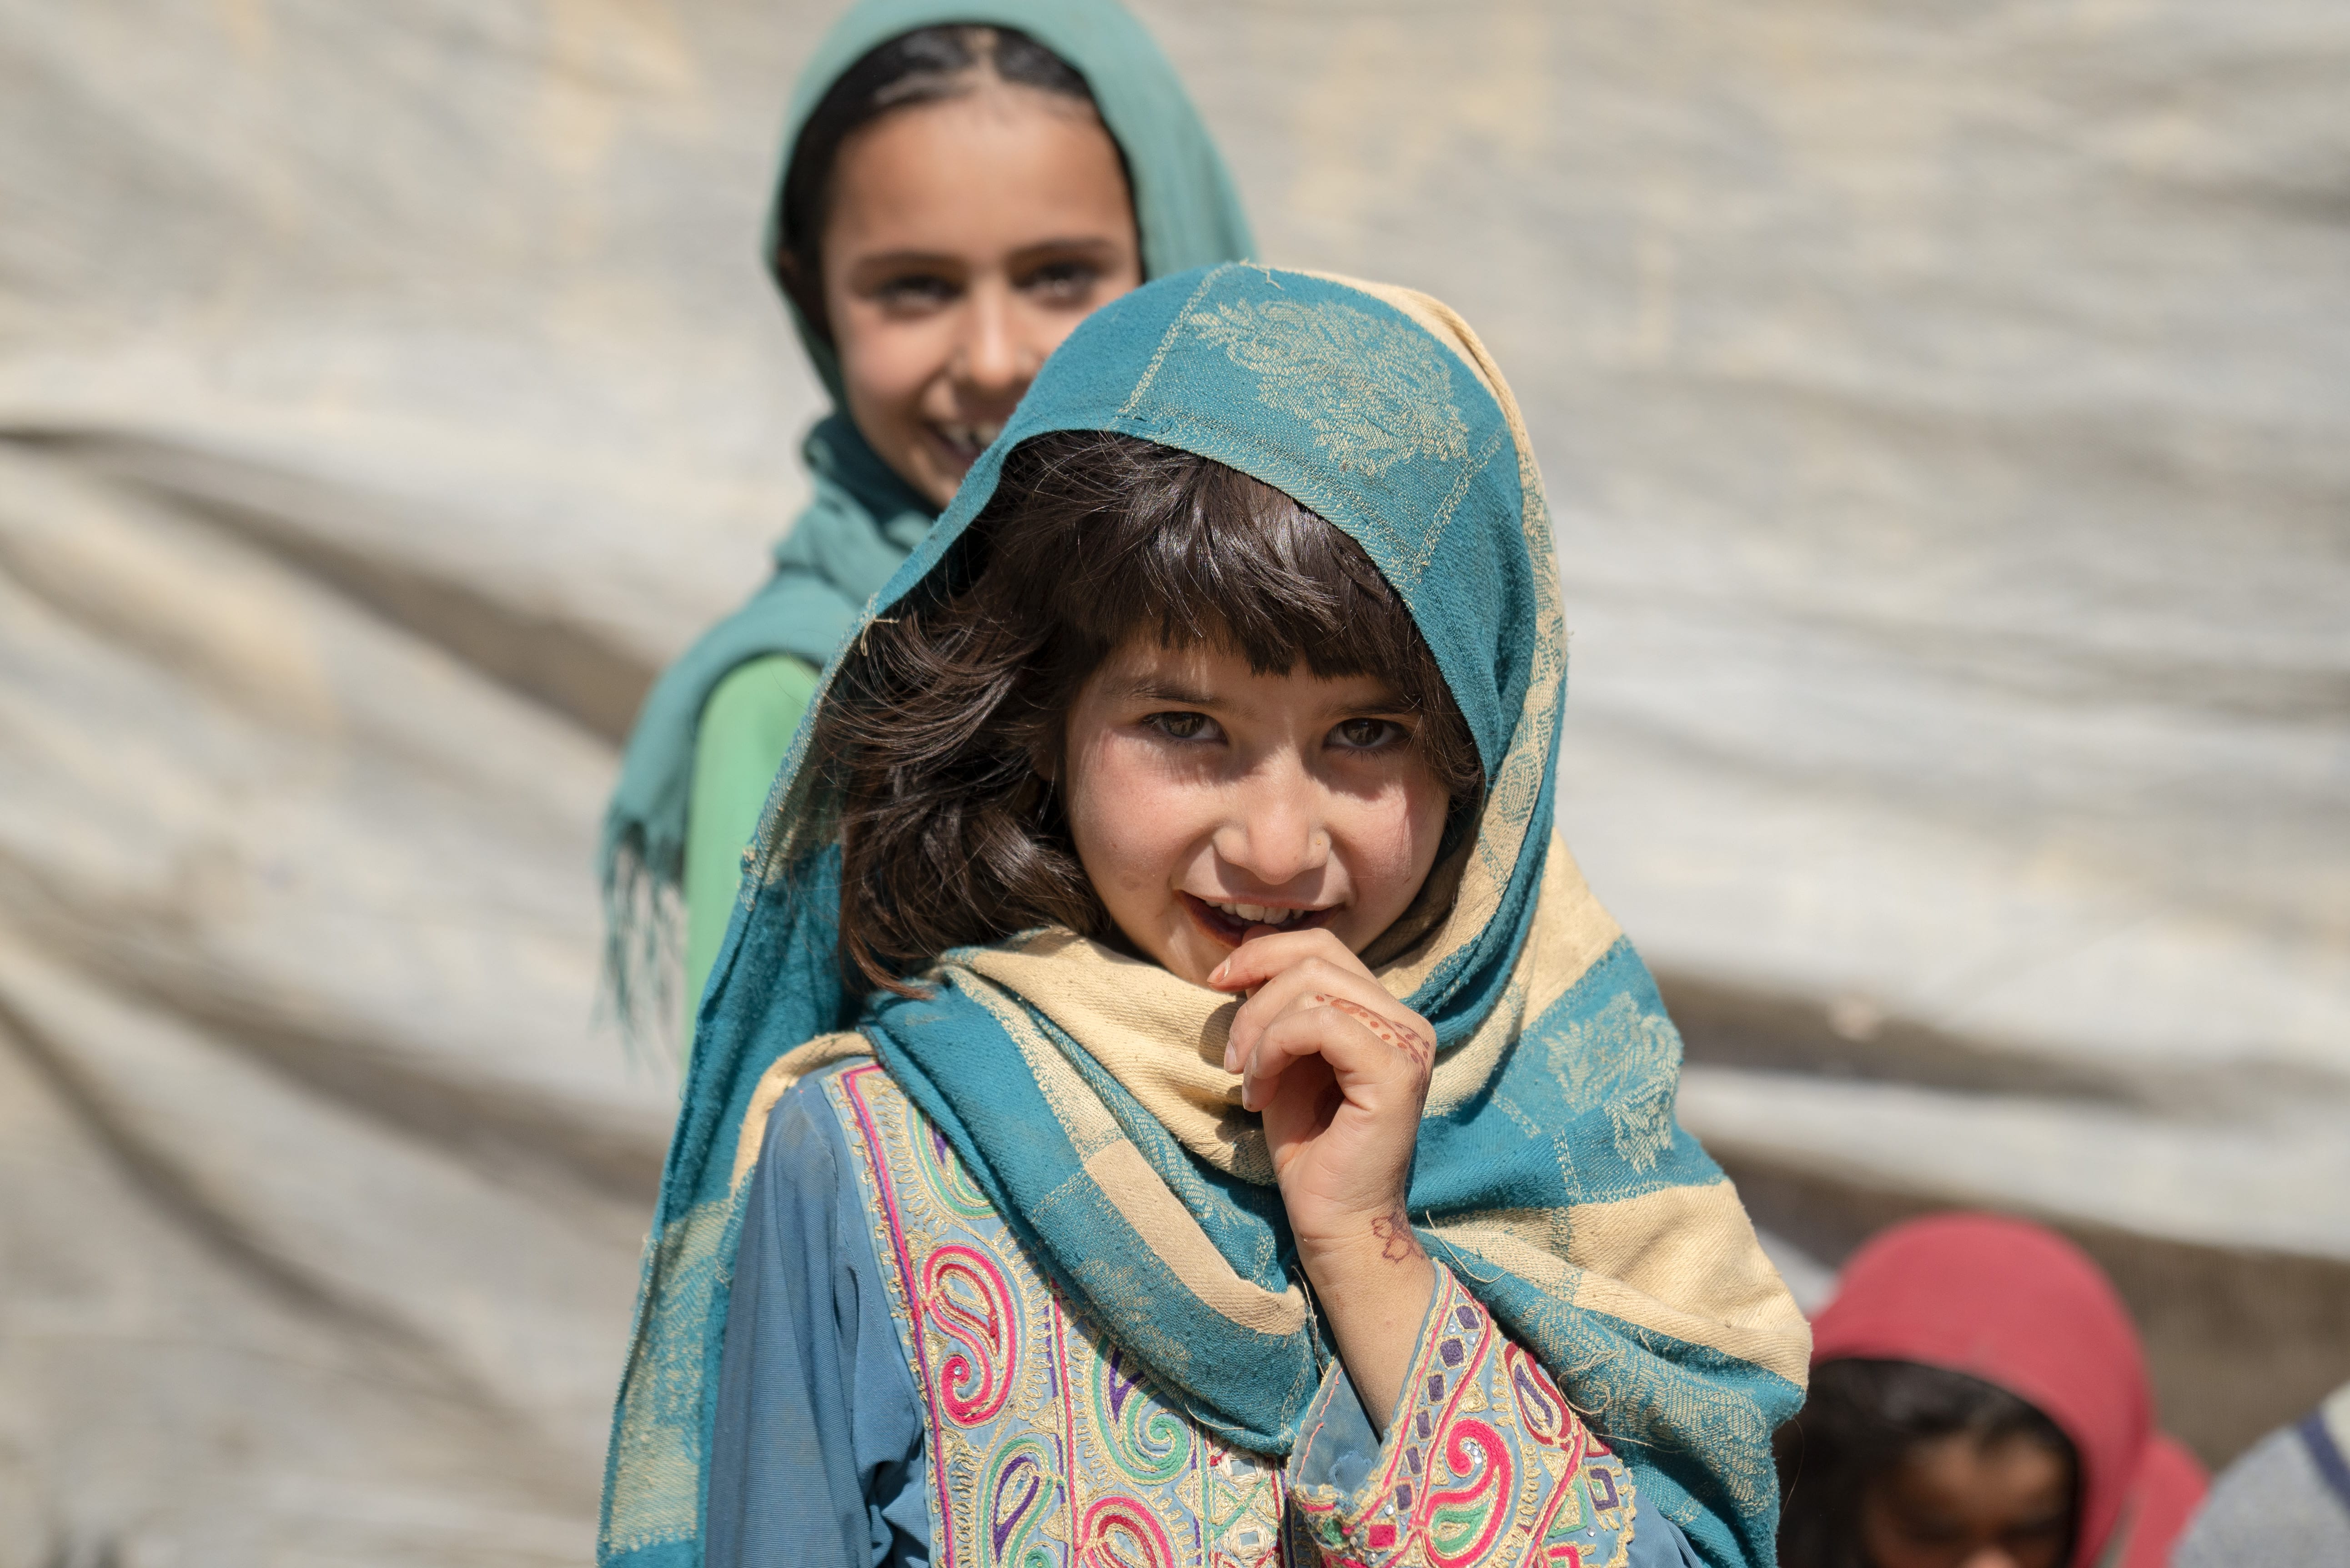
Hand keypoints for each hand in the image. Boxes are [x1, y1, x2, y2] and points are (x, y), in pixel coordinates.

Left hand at [1210, 928, 1437, 1429]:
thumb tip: (1247, 946)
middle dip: (1253, 995)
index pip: (1322, 946)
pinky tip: (1258, 1093)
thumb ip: (1281, 1005)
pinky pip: (1319, 1023)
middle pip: (1315, 956)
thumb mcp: (1285, 1058)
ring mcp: (1408, 1043)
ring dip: (1258, 1031)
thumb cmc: (1307, 1146)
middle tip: (1229, 1054)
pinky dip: (1273, 1050)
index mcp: (1385, 1012)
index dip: (1264, 953)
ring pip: (1312, 986)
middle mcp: (1408, 1020)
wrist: (1334, 1221)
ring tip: (1245, 1079)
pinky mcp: (1396, 1072)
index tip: (1218, 984)